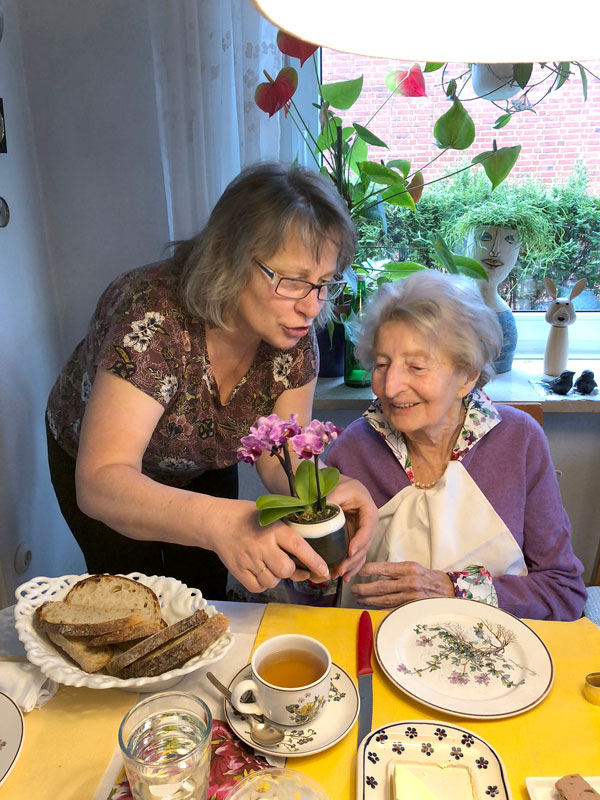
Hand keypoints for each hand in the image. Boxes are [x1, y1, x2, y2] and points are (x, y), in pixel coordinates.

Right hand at [209, 499, 329, 593]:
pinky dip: (262, 583)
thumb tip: (310, 551)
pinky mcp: (238, 571)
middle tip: (288, 564)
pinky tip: (260, 570)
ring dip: (276, 577)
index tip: (325, 570)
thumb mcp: (270, 516)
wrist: (217, 521)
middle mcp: (262, 546)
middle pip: (286, 570)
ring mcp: (249, 560)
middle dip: (291, 570)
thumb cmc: (248, 517)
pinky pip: (258, 587)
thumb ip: (288, 532)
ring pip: (273, 581)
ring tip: (269, 564)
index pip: (299, 547)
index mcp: (273, 529)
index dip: (314, 561)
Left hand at [327, 477, 377, 581]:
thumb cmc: (339, 485)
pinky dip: (351, 565)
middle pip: (365, 544)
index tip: (350, 552)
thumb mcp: (336, 490)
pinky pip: (356, 554)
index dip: (360, 541)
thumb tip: (315, 516)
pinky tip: (344, 577)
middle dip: (354, 559)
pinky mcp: (354, 538)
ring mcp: (362, 532)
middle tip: (341, 570)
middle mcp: (368, 524)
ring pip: (361, 552)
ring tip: (340, 576)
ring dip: (352, 566)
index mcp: (369, 510)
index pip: (368, 528)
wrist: (337, 484)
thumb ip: (330, 502)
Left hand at [351, 560, 454, 606]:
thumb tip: (376, 572)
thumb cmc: (430, 578)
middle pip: (381, 587)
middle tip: (353, 590)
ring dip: (368, 601)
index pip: (384, 568)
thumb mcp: (415, 567)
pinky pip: (392, 610)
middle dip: (364, 589)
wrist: (450, 592)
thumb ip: (397, 570)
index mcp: (409, 569)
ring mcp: (411, 598)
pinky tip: (371, 609)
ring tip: (358, 599)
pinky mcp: (412, 609)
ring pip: (384, 600)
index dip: (369, 570)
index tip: (359, 571)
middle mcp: (409, 583)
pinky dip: (380, 610)